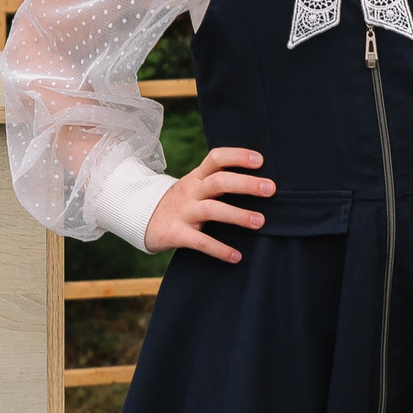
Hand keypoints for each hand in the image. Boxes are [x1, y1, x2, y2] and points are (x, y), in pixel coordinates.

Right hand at [142, 145, 274, 263]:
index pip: (216, 157)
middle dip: (246, 184)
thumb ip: (218, 182)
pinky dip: (219, 249)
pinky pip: (200, 242)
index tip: (260, 160)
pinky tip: (236, 256)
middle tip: (271, 189)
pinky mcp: (176, 233)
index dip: (237, 156)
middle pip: (219, 182)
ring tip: (260, 222)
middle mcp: (191, 191)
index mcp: (197, 177)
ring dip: (238, 215)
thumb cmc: (182, 203)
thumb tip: (259, 184)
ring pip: (212, 210)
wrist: (142, 220)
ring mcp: (183, 212)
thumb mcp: (195, 186)